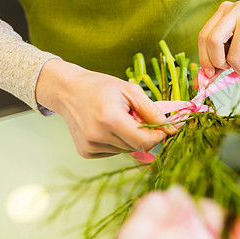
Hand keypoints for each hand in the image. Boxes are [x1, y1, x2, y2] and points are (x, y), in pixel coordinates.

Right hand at [36, 59, 174, 158]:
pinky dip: (118, 141)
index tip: (163, 127)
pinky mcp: (86, 152)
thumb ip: (152, 111)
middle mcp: (98, 136)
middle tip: (136, 116)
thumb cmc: (101, 87)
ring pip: (127, 150)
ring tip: (119, 119)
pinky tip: (108, 127)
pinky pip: (114, 151)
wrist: (68, 91)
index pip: (144, 140)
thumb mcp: (130, 91)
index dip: (158, 136)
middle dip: (144, 134)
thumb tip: (171, 128)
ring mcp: (90, 147)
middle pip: (137, 147)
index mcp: (110, 119)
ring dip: (130, 138)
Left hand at [198, 0, 239, 76]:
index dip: (203, 58)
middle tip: (227, 68)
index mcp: (225, 11)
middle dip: (217, 62)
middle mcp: (236, 10)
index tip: (209, 72)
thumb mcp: (233, 51)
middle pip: (212, 41)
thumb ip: (215, 64)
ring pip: (231, 57)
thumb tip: (199, 82)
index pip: (203, 36)